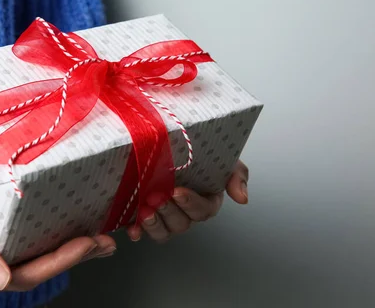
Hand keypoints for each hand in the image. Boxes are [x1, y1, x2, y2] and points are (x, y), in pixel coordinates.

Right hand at [0, 166, 115, 299]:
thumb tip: (1, 279)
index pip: (23, 276)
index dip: (59, 261)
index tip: (88, 242)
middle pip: (32, 271)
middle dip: (70, 258)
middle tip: (104, 241)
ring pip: (27, 261)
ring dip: (61, 251)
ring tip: (93, 238)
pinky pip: (17, 246)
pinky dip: (42, 239)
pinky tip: (58, 227)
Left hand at [126, 160, 248, 241]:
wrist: (167, 142)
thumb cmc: (197, 153)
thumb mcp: (223, 158)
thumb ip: (236, 175)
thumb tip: (242, 198)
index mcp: (205, 201)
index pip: (202, 210)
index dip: (190, 203)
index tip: (177, 191)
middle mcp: (185, 213)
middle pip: (181, 223)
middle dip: (169, 212)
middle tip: (157, 197)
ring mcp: (165, 217)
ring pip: (163, 231)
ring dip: (154, 225)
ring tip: (146, 212)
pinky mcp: (145, 216)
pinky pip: (142, 231)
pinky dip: (137, 232)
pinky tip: (132, 229)